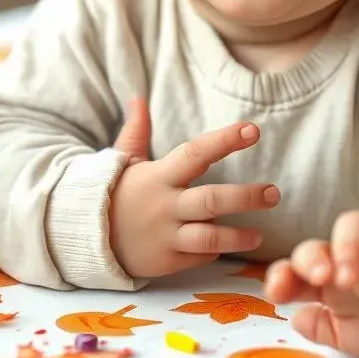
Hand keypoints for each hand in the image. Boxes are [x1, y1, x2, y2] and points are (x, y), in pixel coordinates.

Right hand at [108, 98, 280, 278]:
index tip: (253, 130)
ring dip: (238, 236)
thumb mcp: (122, 160)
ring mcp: (166, 236)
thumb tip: (137, 96)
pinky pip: (198, 256)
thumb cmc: (115, 193)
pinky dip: (214, 250)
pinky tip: (228, 244)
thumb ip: (137, 130)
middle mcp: (164, 205)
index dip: (225, 140)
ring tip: (260, 234)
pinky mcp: (166, 262)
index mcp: (158, 175)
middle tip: (274, 193)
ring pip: (209, 237)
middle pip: (212, 200)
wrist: (83, 236)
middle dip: (246, 196)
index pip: (196, 153)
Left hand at [264, 210, 358, 357]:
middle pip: (343, 228)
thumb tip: (296, 317)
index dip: (287, 270)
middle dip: (325, 250)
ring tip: (353, 285)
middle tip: (321, 278)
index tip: (277, 291)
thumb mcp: (346, 336)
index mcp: (336, 269)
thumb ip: (321, 327)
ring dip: (358, 253)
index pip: (307, 256)